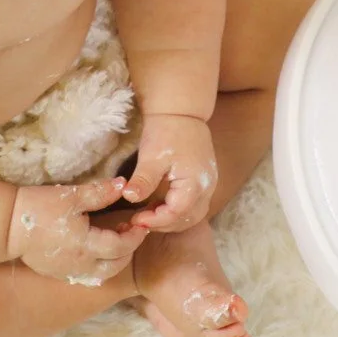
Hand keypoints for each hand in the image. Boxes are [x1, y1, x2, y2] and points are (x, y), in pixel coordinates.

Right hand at [7, 177, 148, 282]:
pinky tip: (96, 248)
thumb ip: (100, 192)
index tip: (140, 224)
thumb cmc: (39, 208)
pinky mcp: (59, 273)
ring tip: (114, 240)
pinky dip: (99, 265)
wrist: (8, 226)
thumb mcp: (73, 196)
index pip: (121, 246)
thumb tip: (124, 185)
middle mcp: (81, 264)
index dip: (135, 236)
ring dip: (114, 260)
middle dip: (128, 251)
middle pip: (116, 266)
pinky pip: (87, 275)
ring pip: (102, 274)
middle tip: (130, 233)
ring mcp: (69, 272)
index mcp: (86, 245)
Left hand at [121, 113, 217, 232]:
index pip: (177, 214)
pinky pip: (193, 205)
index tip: (135, 218)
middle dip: (163, 224)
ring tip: (148, 214)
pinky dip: (177, 211)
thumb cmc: (166, 131)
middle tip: (140, 220)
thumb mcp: (151, 156)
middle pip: (188, 219)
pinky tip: (158, 206)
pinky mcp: (204, 182)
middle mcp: (207, 187)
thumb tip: (128, 198)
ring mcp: (209, 185)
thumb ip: (143, 180)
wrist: (181, 112)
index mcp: (195, 182)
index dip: (155, 220)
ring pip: (193, 215)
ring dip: (171, 219)